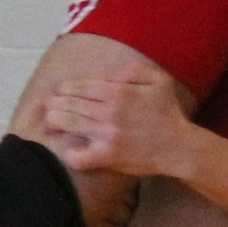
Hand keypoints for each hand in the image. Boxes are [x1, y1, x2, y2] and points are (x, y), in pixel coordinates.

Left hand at [42, 73, 192, 178]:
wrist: (178, 146)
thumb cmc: (168, 113)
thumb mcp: (159, 81)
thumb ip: (135, 70)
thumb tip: (113, 74)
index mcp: (118, 92)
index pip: (81, 87)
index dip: (66, 88)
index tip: (61, 91)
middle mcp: (108, 112)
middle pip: (71, 104)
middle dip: (56, 103)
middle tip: (49, 105)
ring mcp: (106, 135)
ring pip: (71, 125)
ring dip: (56, 121)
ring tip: (49, 121)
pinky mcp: (107, 156)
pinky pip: (80, 157)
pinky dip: (71, 154)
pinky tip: (69, 151)